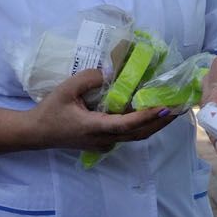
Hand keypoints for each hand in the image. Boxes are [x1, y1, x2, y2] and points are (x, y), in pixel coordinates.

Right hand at [26, 68, 178, 151]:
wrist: (36, 133)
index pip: (127, 124)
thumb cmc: (50, 111)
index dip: (147, 116)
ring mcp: (104, 144)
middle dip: (161, 121)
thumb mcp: (65, 90)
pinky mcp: (103, 143)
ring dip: (154, 124)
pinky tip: (150, 112)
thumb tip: (109, 72)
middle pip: (139, 133)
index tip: (165, 108)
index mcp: (95, 127)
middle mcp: (104, 139)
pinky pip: (128, 135)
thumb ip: (87, 79)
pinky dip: (142, 125)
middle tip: (180, 107)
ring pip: (135, 136)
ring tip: (171, 110)